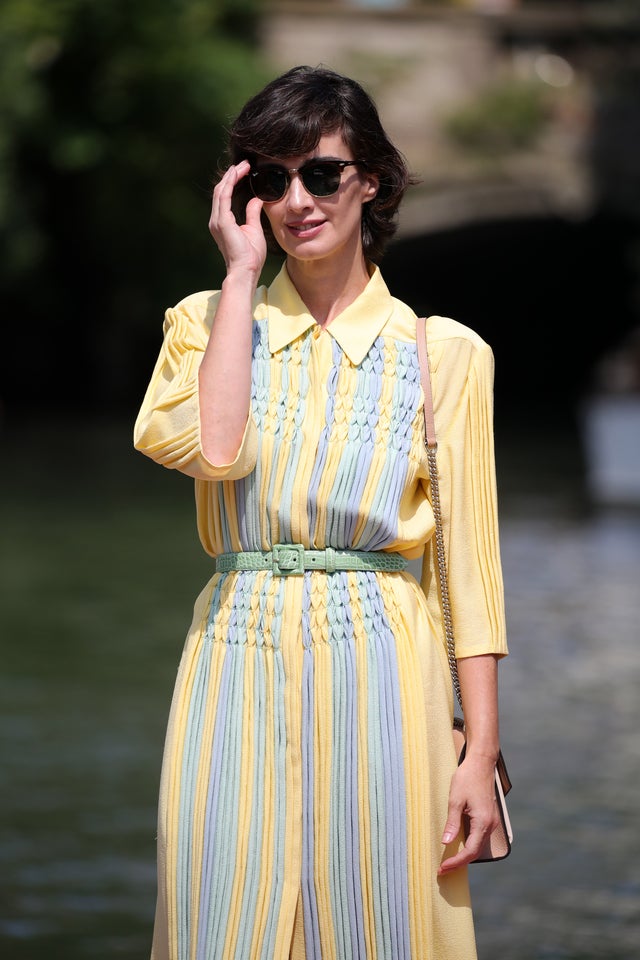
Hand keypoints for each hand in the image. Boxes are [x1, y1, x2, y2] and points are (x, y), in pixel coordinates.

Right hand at [208, 160, 266, 277]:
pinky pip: (224, 196)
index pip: (225, 196)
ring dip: (231, 176)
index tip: (244, 170)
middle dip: (231, 175)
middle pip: (221, 190)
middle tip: (244, 163)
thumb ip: (252, 213)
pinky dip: (230, 183)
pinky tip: (237, 173)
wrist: (246, 270)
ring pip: (221, 191)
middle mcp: (216, 220)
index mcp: (223, 222)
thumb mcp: (254, 229)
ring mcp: (217, 221)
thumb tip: (256, 199)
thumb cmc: (251, 256)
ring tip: (242, 165)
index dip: (232, 181)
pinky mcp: (222, 222)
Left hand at [437, 754, 499, 874]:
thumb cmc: (467, 778)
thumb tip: (446, 843)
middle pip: (475, 852)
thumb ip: (452, 823)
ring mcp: (491, 822)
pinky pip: (479, 837)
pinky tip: (458, 845)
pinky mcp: (488, 818)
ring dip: (464, 855)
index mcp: (483, 822)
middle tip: (442, 868)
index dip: (456, 862)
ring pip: (478, 845)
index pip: (469, 851)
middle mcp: (490, 825)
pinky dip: (468, 845)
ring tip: (448, 860)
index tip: (442, 867)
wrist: (481, 763)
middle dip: (459, 862)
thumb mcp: (455, 800)